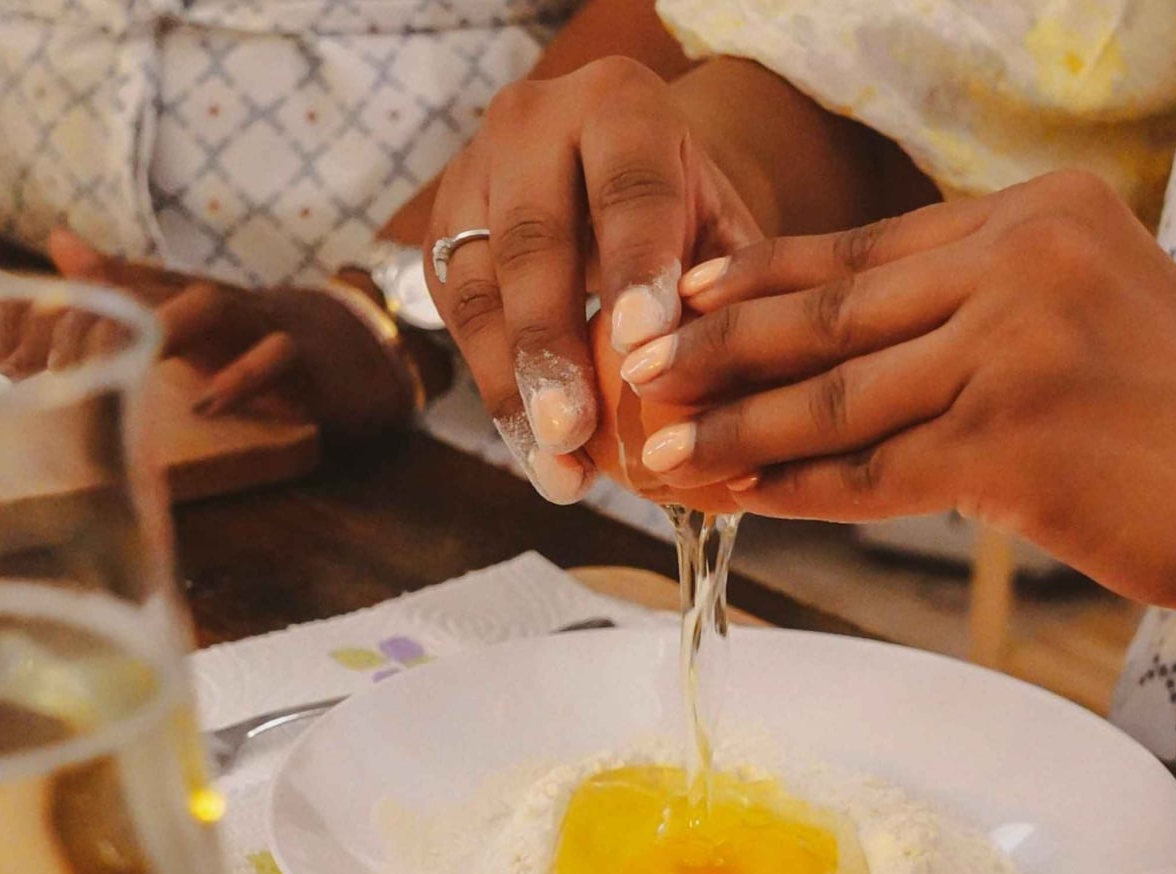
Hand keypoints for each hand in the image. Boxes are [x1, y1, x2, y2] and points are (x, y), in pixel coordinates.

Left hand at [0, 231, 415, 436]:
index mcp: (196, 300)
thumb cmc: (273, 341)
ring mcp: (270, 328)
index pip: (123, 288)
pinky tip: (209, 404)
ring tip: (124, 362)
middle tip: (51, 366)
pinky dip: (242, 380)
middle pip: (160, 290)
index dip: (66, 311)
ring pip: (216, 307)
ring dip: (167, 327)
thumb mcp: (199, 320)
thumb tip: (59, 242)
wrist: (372, 349)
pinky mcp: (310, 362)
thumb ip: (132, 289)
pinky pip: (278, 359)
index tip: (13, 356)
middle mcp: (227, 306)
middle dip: (103, 316)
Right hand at [422, 56, 760, 503]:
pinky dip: (498, 393)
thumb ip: (730, 292)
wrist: (616, 174)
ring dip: (512, 387)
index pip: (627, 188)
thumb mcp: (722, 229)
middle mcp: (531, 125)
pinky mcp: (438, 237)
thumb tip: (737, 394)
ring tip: (556, 465)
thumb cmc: (687, 214)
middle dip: (551, 344)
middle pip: (532, 241)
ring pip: (479, 289)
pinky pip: (459, 322)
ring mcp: (470, 177)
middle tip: (574, 431)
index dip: (633, 265)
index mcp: (620, 106)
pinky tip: (536, 454)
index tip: (642, 344)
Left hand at [620, 172, 1175, 627]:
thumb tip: (857, 339)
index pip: (862, 249)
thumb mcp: (1090, 310)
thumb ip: (983, 303)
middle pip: (832, 311)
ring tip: (660, 448)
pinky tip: (740, 496)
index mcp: (1035, 214)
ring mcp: (1017, 348)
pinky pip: (874, 470)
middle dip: (719, 342)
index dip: (758, 276)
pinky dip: (799, 486)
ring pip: (839, 394)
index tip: (679, 296)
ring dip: (737, 424)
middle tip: (633, 365)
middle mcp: (1022, 261)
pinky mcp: (1015, 443)